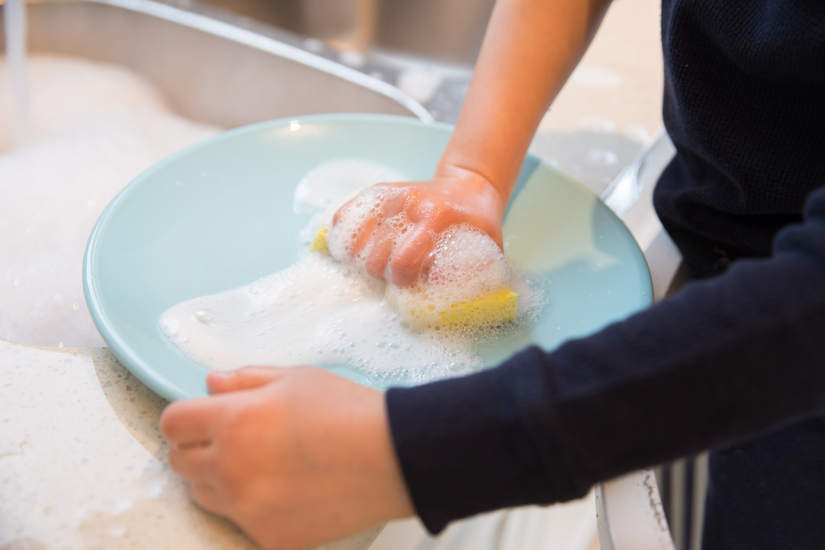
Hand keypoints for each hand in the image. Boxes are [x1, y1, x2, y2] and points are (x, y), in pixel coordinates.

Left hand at [160, 366, 414, 549]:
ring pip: (204, 496)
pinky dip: (252, 507)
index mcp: (233, 421)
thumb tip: (211, 385)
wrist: (392, 457)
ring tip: (261, 466)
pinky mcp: (268, 537)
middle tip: (234, 440)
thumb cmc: (348, 411)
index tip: (202, 418)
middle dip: (198, 448)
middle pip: (180, 463)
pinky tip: (285, 490)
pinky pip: (240, 522)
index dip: (187, 418)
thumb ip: (246, 380)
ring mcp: (248, 508)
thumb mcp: (296, 378)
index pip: (172, 424)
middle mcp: (230, 468)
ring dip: (219, 479)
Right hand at [332, 167, 505, 286]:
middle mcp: (410, 203)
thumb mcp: (491, 246)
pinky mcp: (378, 191)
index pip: (403, 260)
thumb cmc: (478, 222)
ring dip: (363, 261)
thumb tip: (479, 311)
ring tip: (379, 265)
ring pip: (356, 241)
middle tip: (396, 277)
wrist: (468, 184)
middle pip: (375, 256)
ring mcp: (391, 195)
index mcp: (437, 217)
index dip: (401, 282)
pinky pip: (345, 216)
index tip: (408, 286)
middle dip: (382, 275)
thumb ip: (485, 277)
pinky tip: (357, 250)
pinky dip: (345, 237)